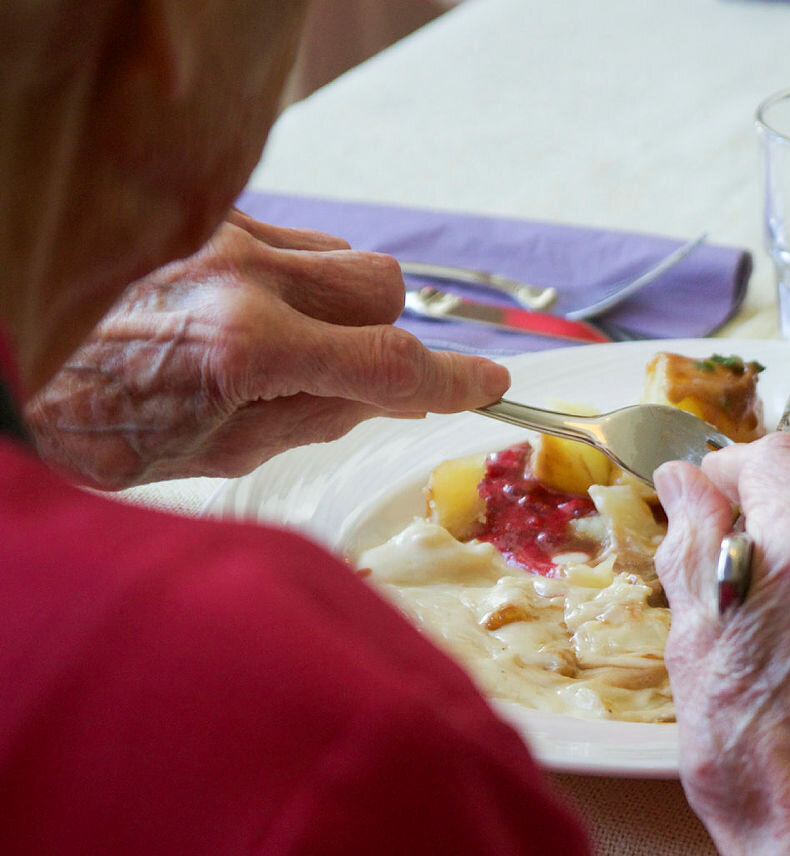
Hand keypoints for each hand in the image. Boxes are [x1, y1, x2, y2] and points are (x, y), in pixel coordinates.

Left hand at [24, 210, 509, 487]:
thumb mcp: (219, 452)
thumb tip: (390, 396)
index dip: (456, 381)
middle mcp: (238, 278)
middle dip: (389, 334)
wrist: (8, 374)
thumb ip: (317, 417)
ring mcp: (214, 237)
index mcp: (248, 350)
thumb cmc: (96, 429)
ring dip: (341, 303)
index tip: (492, 387)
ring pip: (339, 256)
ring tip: (291, 346)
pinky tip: (249, 313)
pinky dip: (292, 278)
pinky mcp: (192, 219)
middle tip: (360, 378)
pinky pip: (285, 238)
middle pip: (384, 286)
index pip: (392, 363)